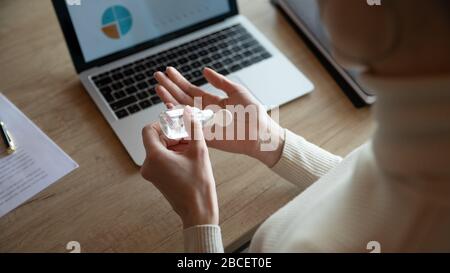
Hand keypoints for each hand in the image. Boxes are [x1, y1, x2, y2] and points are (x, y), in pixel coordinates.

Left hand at [140, 106, 218, 228]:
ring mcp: (151, 173)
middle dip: (173, 134)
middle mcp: (148, 165)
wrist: (198, 211)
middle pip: (156, 139)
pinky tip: (189, 157)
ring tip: (192, 148)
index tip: (177, 122)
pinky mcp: (157, 178)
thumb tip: (188, 112)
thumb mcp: (199, 151)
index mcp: (154, 157)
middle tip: (190, 135)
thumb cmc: (198, 185)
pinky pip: (161, 159)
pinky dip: (173, 154)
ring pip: (159, 149)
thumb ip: (193, 128)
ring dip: (175, 144)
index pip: (149, 129)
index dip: (163, 122)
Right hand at [154, 67, 284, 166]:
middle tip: (157, 75)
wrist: (261, 133)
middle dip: (170, 87)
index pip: (191, 90)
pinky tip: (167, 105)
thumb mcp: (236, 91)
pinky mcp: (204, 134)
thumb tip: (204, 70)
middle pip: (182, 98)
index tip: (169, 71)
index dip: (179, 81)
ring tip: (158, 87)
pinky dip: (177, 116)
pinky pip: (187, 125)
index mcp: (213, 102)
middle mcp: (205, 112)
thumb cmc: (253, 113)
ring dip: (169, 98)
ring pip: (182, 110)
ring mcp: (203, 123)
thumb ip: (220, 82)